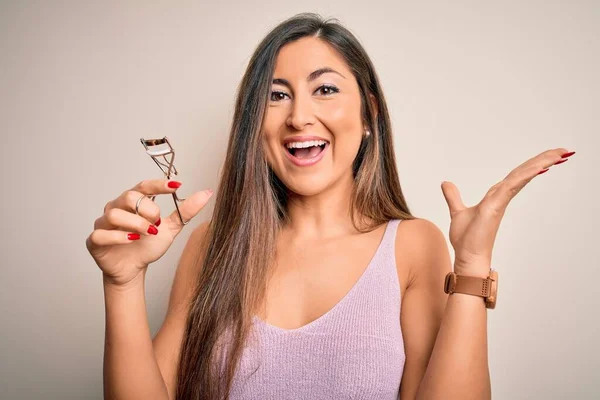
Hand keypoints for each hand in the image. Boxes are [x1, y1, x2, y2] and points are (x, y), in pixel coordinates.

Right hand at [85, 179, 213, 286]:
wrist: (133, 270)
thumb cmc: (148, 245)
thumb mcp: (170, 228)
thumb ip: (185, 211)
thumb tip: (207, 193)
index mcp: (133, 202)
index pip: (143, 186)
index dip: (158, 184)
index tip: (176, 186)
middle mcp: (116, 208)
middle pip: (128, 197)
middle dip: (147, 209)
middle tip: (158, 223)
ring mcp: (103, 224)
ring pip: (115, 214)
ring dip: (136, 223)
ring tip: (148, 233)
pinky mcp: (95, 241)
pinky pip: (101, 234)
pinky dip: (118, 236)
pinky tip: (132, 240)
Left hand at [440, 148, 574, 275]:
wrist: (468, 257)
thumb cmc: (466, 240)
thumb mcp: (457, 211)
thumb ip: (453, 197)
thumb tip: (446, 184)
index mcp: (496, 196)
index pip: (515, 175)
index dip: (531, 165)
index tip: (549, 157)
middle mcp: (501, 197)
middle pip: (524, 173)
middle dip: (544, 160)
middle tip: (564, 151)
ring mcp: (500, 201)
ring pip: (522, 176)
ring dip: (541, 163)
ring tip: (561, 153)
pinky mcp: (496, 206)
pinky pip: (512, 186)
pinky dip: (525, 175)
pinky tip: (539, 166)